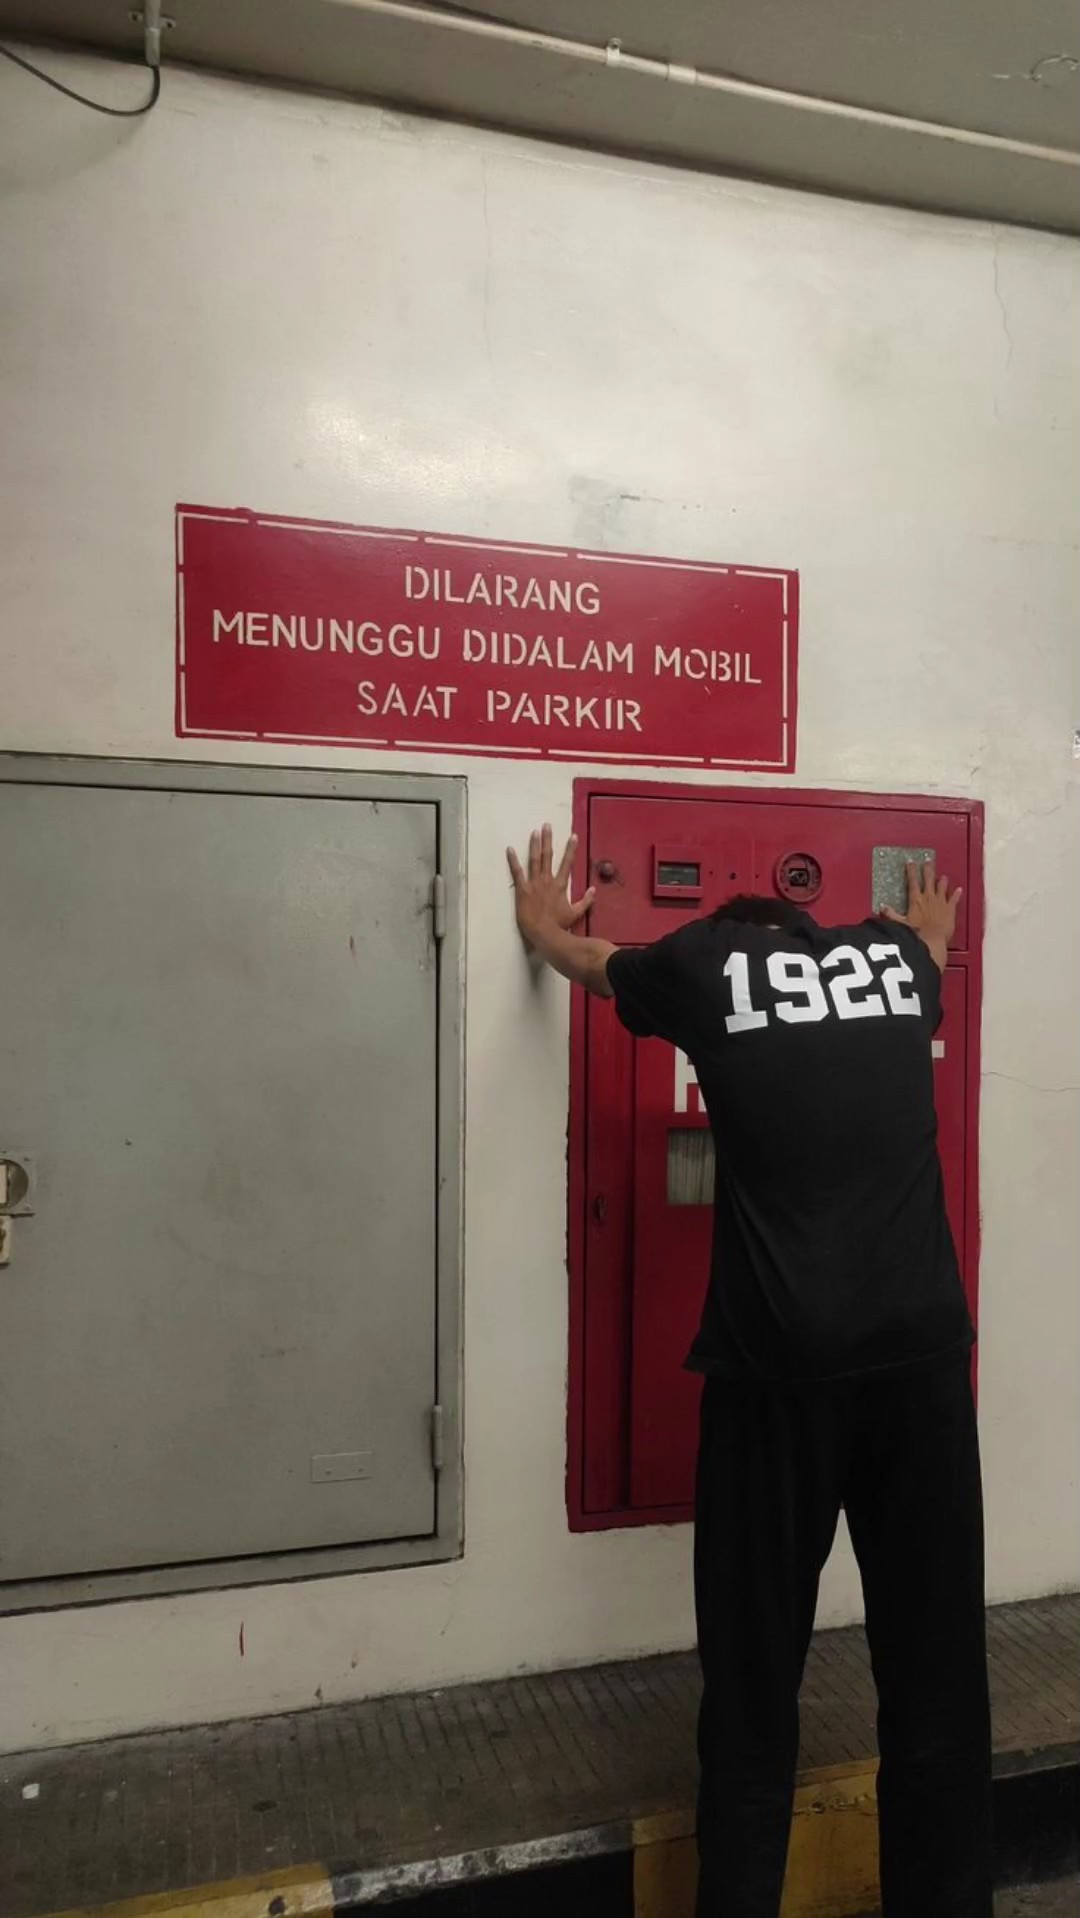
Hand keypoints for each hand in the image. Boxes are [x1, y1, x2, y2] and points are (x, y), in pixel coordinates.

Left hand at [506, 825, 595, 947]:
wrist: (545, 934)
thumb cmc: (559, 925)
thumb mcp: (576, 913)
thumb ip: (586, 901)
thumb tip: (594, 889)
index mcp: (560, 885)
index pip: (567, 863)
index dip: (570, 849)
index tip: (573, 836)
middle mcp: (547, 880)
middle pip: (548, 856)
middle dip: (548, 839)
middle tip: (546, 825)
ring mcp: (534, 884)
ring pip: (535, 860)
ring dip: (534, 845)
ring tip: (534, 832)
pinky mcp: (522, 890)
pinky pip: (517, 872)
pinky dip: (513, 860)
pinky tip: (509, 849)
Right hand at [879, 860, 960, 968]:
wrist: (932, 940)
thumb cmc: (917, 933)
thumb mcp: (900, 924)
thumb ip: (891, 914)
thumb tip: (883, 908)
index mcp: (916, 900)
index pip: (913, 881)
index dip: (911, 870)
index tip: (911, 863)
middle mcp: (929, 898)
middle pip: (929, 879)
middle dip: (928, 869)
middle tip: (928, 862)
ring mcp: (940, 902)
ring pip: (942, 886)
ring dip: (942, 880)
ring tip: (942, 875)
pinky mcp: (950, 909)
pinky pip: (954, 899)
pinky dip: (957, 894)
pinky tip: (959, 890)